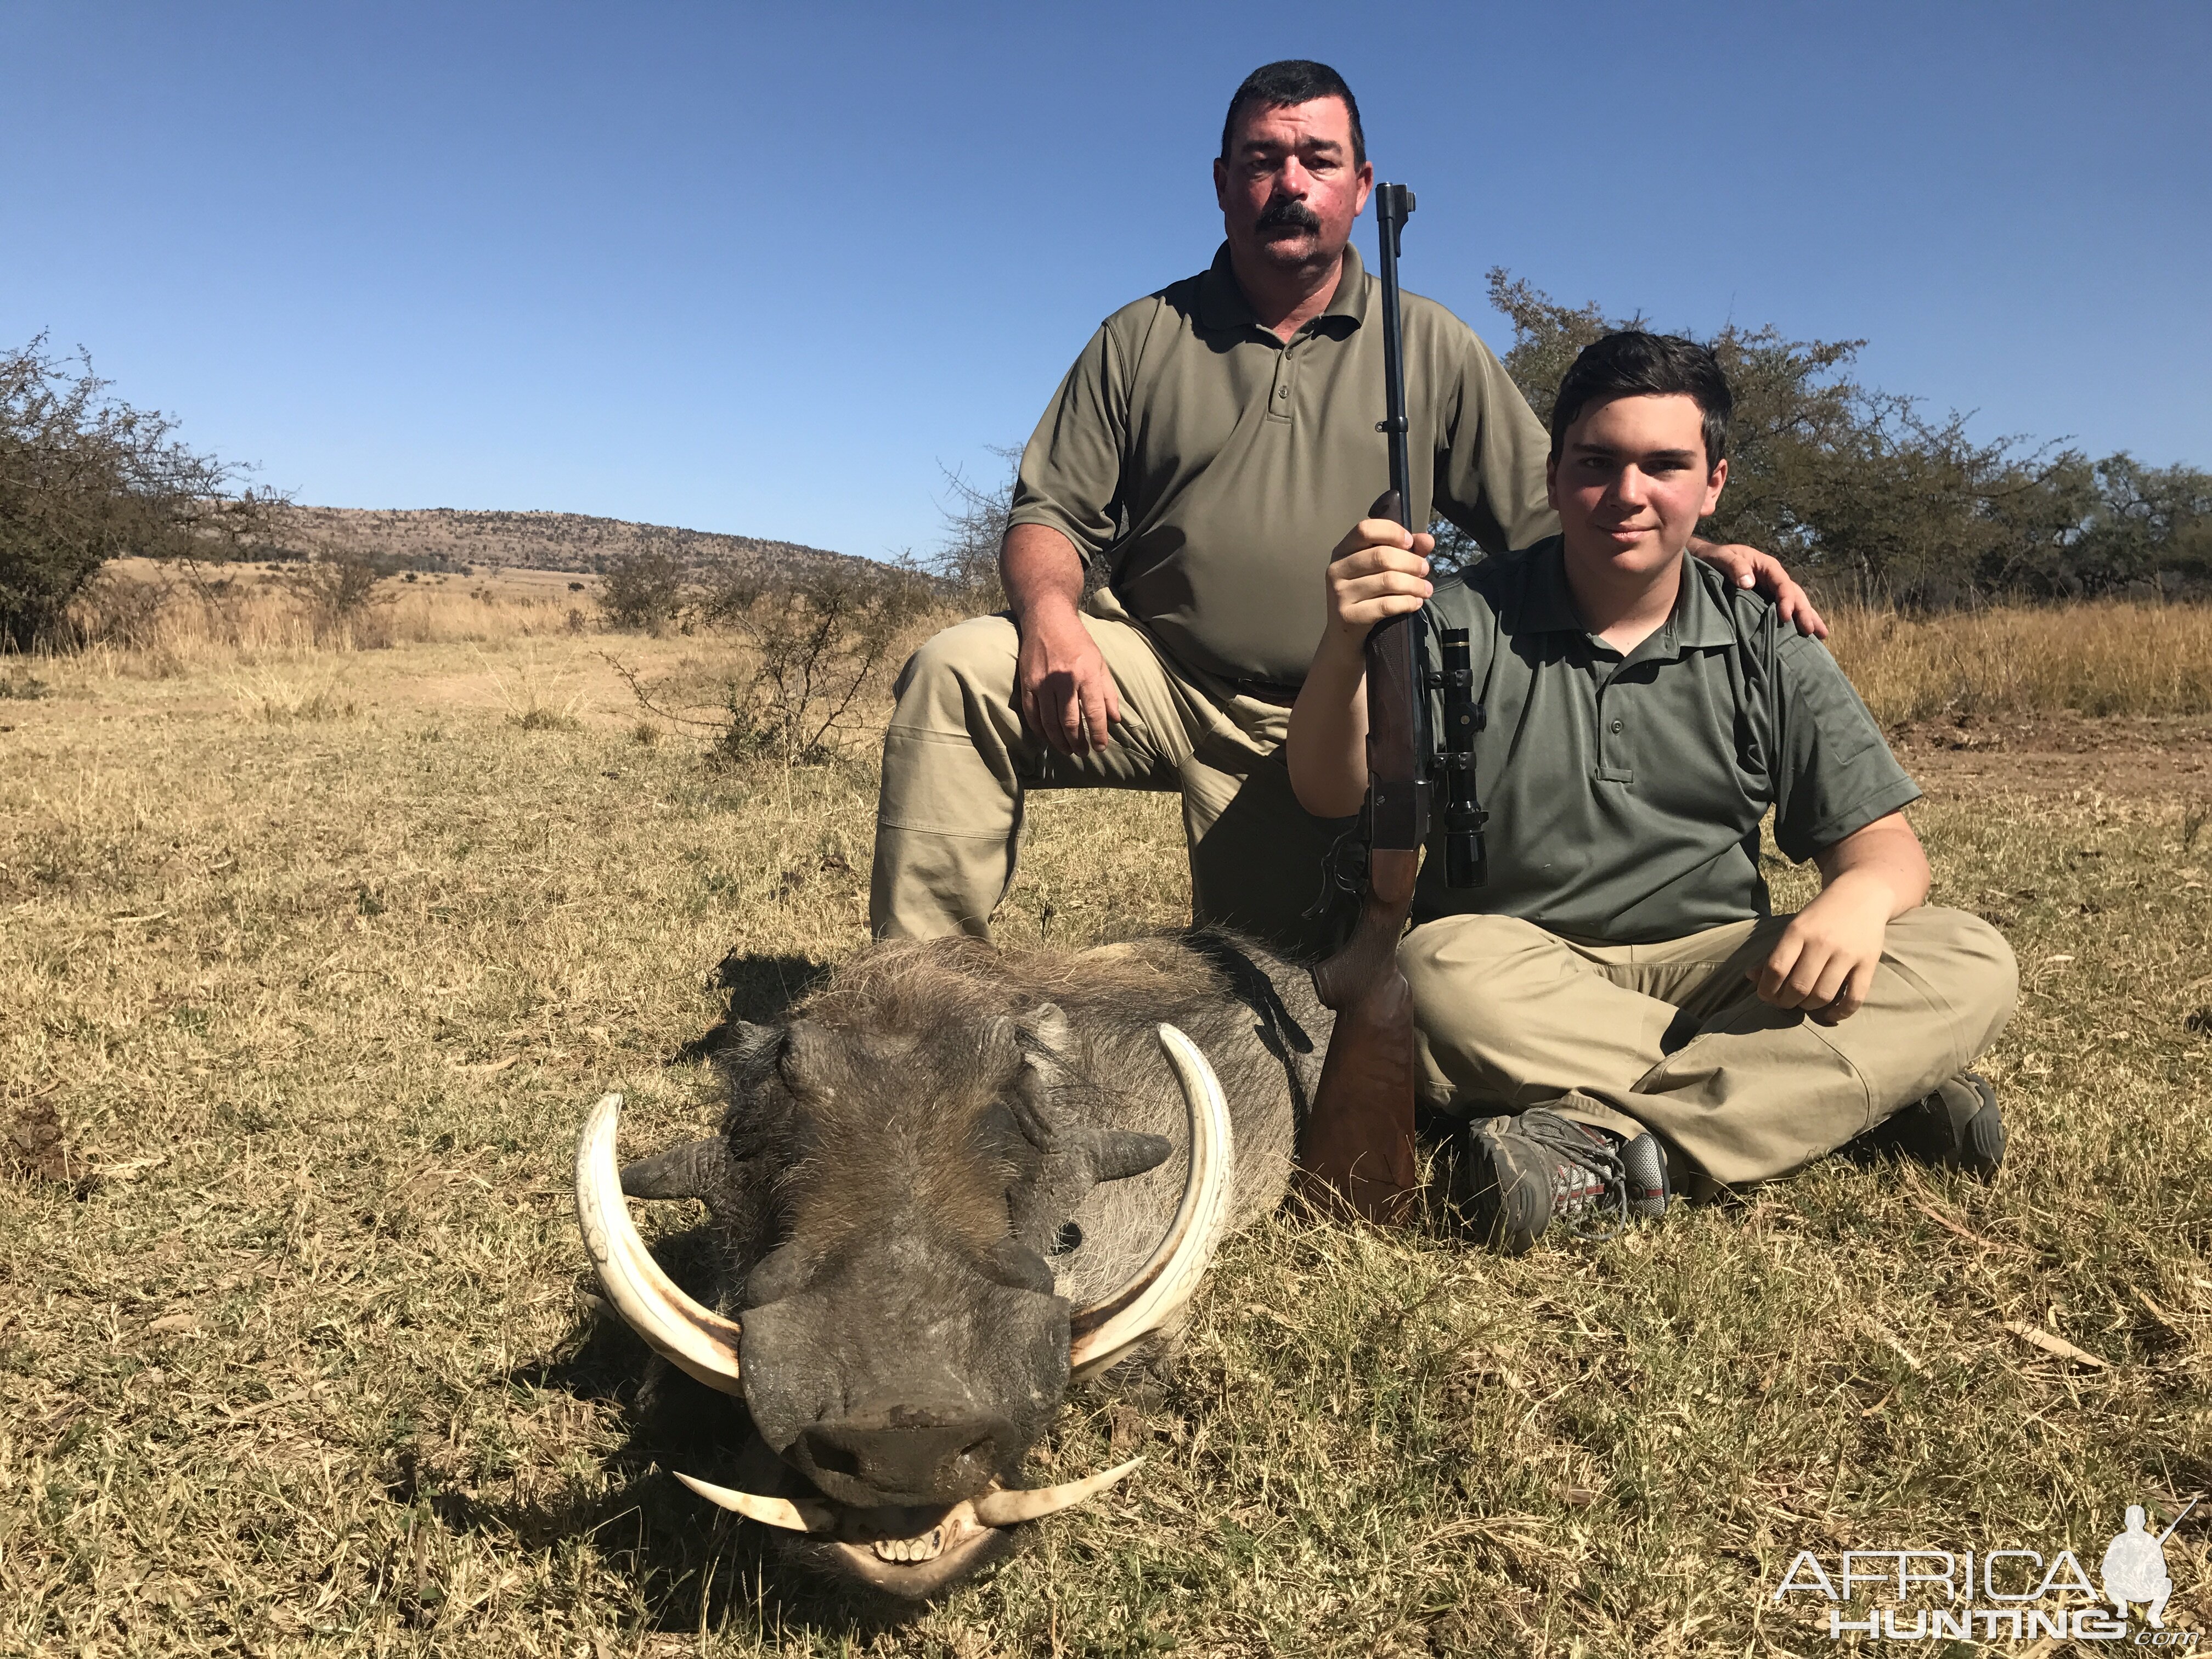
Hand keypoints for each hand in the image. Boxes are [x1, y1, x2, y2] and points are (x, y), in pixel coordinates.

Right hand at [1015, 601, 1119, 754]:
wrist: (1048, 619)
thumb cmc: (1078, 642)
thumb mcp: (1100, 663)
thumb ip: (1108, 692)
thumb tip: (1115, 720)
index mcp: (1087, 674)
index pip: (1094, 712)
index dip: (1098, 734)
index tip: (1100, 747)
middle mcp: (1065, 679)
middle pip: (1070, 722)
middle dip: (1078, 742)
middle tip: (1083, 752)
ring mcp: (1043, 682)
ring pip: (1050, 722)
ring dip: (1060, 741)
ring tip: (1068, 750)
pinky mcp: (1027, 683)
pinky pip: (1032, 714)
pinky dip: (1040, 730)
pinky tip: (1048, 739)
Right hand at [1322, 518, 1433, 655]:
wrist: (1345, 636)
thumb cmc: (1367, 596)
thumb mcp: (1382, 569)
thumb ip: (1405, 551)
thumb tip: (1427, 540)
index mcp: (1343, 550)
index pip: (1365, 529)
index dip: (1392, 532)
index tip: (1411, 543)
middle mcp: (1337, 569)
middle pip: (1381, 555)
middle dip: (1411, 562)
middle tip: (1425, 570)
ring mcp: (1340, 593)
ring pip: (1387, 581)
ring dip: (1414, 585)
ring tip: (1426, 589)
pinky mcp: (1348, 616)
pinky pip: (1386, 605)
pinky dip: (1407, 603)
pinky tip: (1416, 603)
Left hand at [1693, 541, 1828, 638]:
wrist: (1706, 560)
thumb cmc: (1714, 557)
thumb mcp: (1722, 557)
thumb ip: (1734, 566)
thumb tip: (1749, 583)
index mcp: (1767, 566)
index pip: (1782, 583)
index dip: (1786, 599)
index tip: (1786, 617)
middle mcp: (1774, 578)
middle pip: (1795, 594)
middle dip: (1804, 612)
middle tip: (1812, 631)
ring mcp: (1772, 590)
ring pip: (1795, 603)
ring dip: (1808, 617)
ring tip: (1821, 635)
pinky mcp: (1767, 600)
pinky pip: (1784, 609)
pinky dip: (1796, 620)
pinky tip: (1805, 634)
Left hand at [1749, 882, 1890, 1022]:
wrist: (1863, 895)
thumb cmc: (1821, 915)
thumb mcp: (1794, 927)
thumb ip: (1774, 952)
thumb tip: (1750, 977)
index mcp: (1798, 931)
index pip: (1776, 968)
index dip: (1767, 989)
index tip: (1766, 995)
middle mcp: (1822, 943)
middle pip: (1798, 987)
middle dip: (1786, 1002)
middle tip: (1785, 1002)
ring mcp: (1847, 954)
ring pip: (1823, 995)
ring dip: (1809, 1007)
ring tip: (1804, 1003)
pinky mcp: (1868, 963)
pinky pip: (1854, 997)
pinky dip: (1840, 1012)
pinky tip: (1830, 1014)